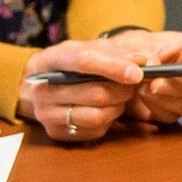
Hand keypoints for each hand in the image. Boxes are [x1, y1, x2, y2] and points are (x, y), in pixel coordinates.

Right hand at [19, 37, 150, 143]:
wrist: (46, 85)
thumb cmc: (73, 63)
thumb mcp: (90, 48)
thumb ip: (117, 52)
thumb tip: (141, 61)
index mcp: (48, 60)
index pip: (83, 61)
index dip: (114, 66)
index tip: (138, 73)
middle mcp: (41, 89)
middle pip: (95, 93)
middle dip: (123, 89)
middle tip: (135, 84)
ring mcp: (46, 114)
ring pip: (97, 115)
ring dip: (118, 106)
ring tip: (121, 96)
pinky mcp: (57, 132)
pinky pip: (94, 130)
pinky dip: (109, 119)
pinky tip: (109, 108)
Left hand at [105, 30, 181, 124]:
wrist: (113, 65)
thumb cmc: (133, 47)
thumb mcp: (140, 44)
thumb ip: (149, 55)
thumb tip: (151, 67)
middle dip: (180, 88)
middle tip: (155, 84)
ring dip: (167, 101)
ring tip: (141, 90)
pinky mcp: (168, 110)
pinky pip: (170, 117)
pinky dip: (155, 110)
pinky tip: (140, 101)